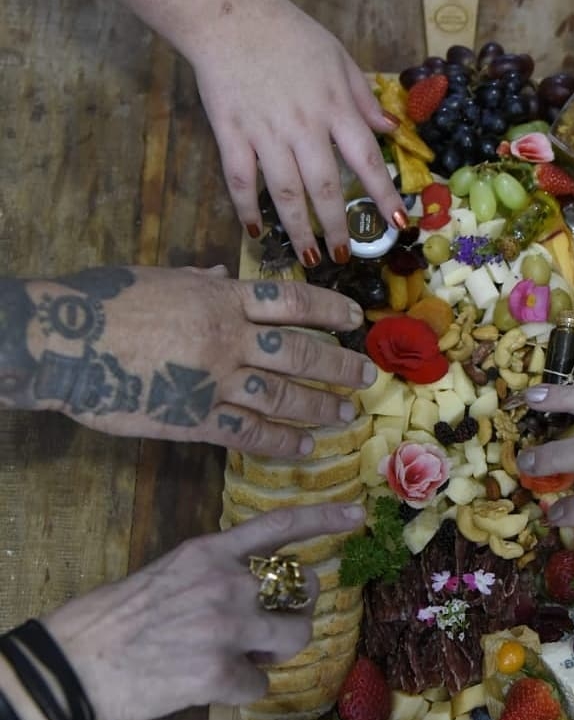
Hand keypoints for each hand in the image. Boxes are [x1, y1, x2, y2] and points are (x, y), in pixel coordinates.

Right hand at [5, 265, 375, 455]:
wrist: (62, 340)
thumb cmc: (104, 301)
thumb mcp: (158, 277)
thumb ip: (197, 278)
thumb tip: (221, 271)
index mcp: (221, 297)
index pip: (291, 301)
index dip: (329, 308)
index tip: (355, 318)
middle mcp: (228, 338)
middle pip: (300, 352)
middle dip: (338, 365)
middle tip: (366, 376)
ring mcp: (215, 380)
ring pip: (283, 395)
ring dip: (319, 406)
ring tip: (345, 413)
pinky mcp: (195, 418)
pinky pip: (249, 433)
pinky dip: (280, 442)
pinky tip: (303, 448)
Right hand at [43, 502, 364, 719]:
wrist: (79, 660)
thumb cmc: (122, 614)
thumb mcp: (174, 569)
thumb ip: (219, 569)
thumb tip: (261, 581)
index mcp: (212, 552)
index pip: (279, 526)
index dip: (323, 518)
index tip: (357, 514)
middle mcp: (227, 583)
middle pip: (304, 589)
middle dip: (299, 607)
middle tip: (274, 620)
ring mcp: (226, 627)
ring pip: (297, 636)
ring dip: (281, 649)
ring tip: (251, 654)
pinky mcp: (220, 672)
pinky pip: (261, 683)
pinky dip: (244, 687)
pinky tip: (215, 682)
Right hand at [190, 0, 406, 266]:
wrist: (228, 15)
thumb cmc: (289, 35)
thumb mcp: (338, 58)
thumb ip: (362, 97)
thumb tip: (391, 128)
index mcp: (334, 108)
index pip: (365, 159)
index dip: (383, 194)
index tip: (398, 224)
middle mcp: (303, 126)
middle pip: (325, 187)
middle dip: (337, 226)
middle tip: (344, 256)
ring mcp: (265, 133)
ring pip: (285, 192)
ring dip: (299, 229)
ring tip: (310, 258)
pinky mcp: (231, 134)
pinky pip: (240, 179)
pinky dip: (247, 208)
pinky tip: (256, 231)